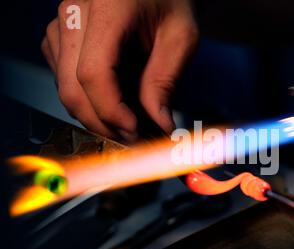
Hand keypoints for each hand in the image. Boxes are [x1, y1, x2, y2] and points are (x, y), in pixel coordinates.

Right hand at [42, 0, 197, 140]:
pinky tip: (115, 100)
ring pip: (66, 90)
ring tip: (130, 120)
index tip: (134, 131)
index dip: (111, 112)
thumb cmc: (168, 0)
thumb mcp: (181, 37)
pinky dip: (89, 99)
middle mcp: (72, 16)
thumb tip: (159, 126)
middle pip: (72, 90)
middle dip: (102, 123)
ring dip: (96, 114)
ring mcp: (61, 26)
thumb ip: (165, 82)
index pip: (93, 75)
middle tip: (133, 138)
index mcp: (105, 10)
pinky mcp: (60, 38)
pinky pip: (65, 81)